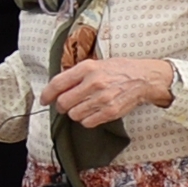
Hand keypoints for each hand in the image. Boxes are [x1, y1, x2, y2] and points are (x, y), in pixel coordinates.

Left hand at [40, 55, 174, 128]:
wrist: (143, 78)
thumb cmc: (119, 70)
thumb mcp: (96, 64)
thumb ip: (77, 74)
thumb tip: (58, 87)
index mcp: (87, 68)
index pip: (58, 83)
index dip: (47, 94)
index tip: (44, 99)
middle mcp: (93, 83)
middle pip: (63, 102)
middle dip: (61, 106)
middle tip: (64, 106)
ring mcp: (102, 99)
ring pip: (74, 115)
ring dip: (75, 113)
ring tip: (83, 107)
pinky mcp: (110, 112)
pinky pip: (87, 122)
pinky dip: (86, 120)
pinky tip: (92, 113)